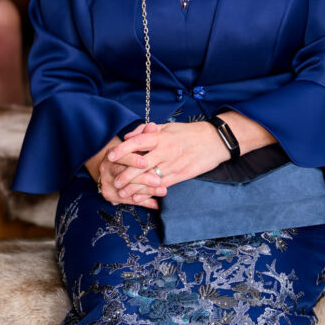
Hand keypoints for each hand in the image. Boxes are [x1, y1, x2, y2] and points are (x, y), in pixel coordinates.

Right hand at [88, 132, 161, 209]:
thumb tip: (152, 126)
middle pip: (124, 176)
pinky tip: (156, 203)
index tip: (145, 162)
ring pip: (128, 190)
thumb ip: (144, 135)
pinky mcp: (111, 197)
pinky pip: (130, 201)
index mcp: (111, 155)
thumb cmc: (128, 154)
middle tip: (158, 181)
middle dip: (143, 179)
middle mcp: (106, 170)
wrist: (110, 168)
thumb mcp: (134, 143)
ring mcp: (107, 184)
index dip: (133, 160)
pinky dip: (144, 202)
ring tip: (162, 191)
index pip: (121, 157)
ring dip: (147, 191)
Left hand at [107, 119, 229, 201]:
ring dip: (134, 187)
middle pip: (141, 164)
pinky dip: (148, 193)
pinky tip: (139, 197)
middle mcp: (165, 151)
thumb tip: (128, 137)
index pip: (138, 142)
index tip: (111, 156)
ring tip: (122, 193)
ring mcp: (172, 165)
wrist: (214, 141)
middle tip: (114, 181)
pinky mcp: (180, 175)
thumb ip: (147, 131)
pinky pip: (161, 185)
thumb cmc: (189, 132)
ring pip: (149, 178)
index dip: (123, 149)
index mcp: (162, 137)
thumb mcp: (168, 127)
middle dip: (125, 174)